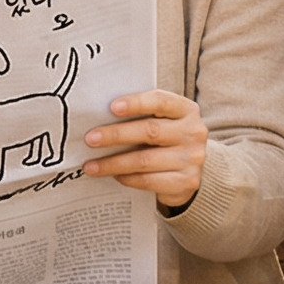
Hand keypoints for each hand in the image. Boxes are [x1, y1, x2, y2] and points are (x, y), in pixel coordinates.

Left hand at [83, 90, 209, 213]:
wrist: (189, 171)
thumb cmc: (165, 140)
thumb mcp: (161, 121)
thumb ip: (140, 115)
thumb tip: (98, 117)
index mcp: (186, 110)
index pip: (161, 101)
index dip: (136, 102)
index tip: (111, 108)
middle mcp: (193, 132)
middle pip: (150, 131)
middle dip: (115, 135)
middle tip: (90, 139)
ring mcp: (193, 159)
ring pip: (145, 160)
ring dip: (113, 163)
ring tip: (91, 165)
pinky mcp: (187, 182)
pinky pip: (149, 180)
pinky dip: (127, 178)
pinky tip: (113, 176)